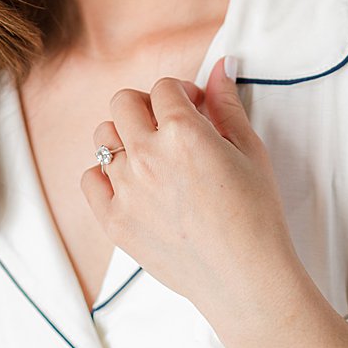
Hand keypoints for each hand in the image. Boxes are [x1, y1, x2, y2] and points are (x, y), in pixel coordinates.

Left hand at [80, 57, 304, 325]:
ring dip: (125, 139)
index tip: (194, 108)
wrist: (247, 282)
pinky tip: (133, 185)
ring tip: (153, 160)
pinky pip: (90, 177)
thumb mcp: (251, 153)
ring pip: (103, 139)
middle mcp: (147, 156)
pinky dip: (106, 176)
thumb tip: (220, 65)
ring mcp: (125, 188)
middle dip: (147, 107)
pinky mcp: (112, 219)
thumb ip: (227, 105)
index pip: (163, 88)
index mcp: (184, 133)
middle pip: (123, 103)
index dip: (181, 93)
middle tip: (169, 128)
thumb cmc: (258, 216)